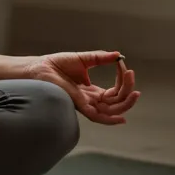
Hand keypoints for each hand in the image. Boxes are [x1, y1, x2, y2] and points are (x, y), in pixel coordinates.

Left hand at [22, 50, 139, 125]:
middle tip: (131, 76)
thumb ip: (101, 58)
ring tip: (135, 91)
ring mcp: (86, 104)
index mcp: (92, 91)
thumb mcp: (84, 59)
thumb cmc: (57, 64)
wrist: (40, 67)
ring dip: (126, 102)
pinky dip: (111, 119)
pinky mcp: (79, 105)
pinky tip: (122, 117)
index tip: (126, 68)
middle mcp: (90, 100)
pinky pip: (98, 117)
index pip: (115, 91)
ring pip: (112, 110)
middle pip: (116, 102)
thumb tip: (118, 55)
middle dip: (128, 91)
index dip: (123, 81)